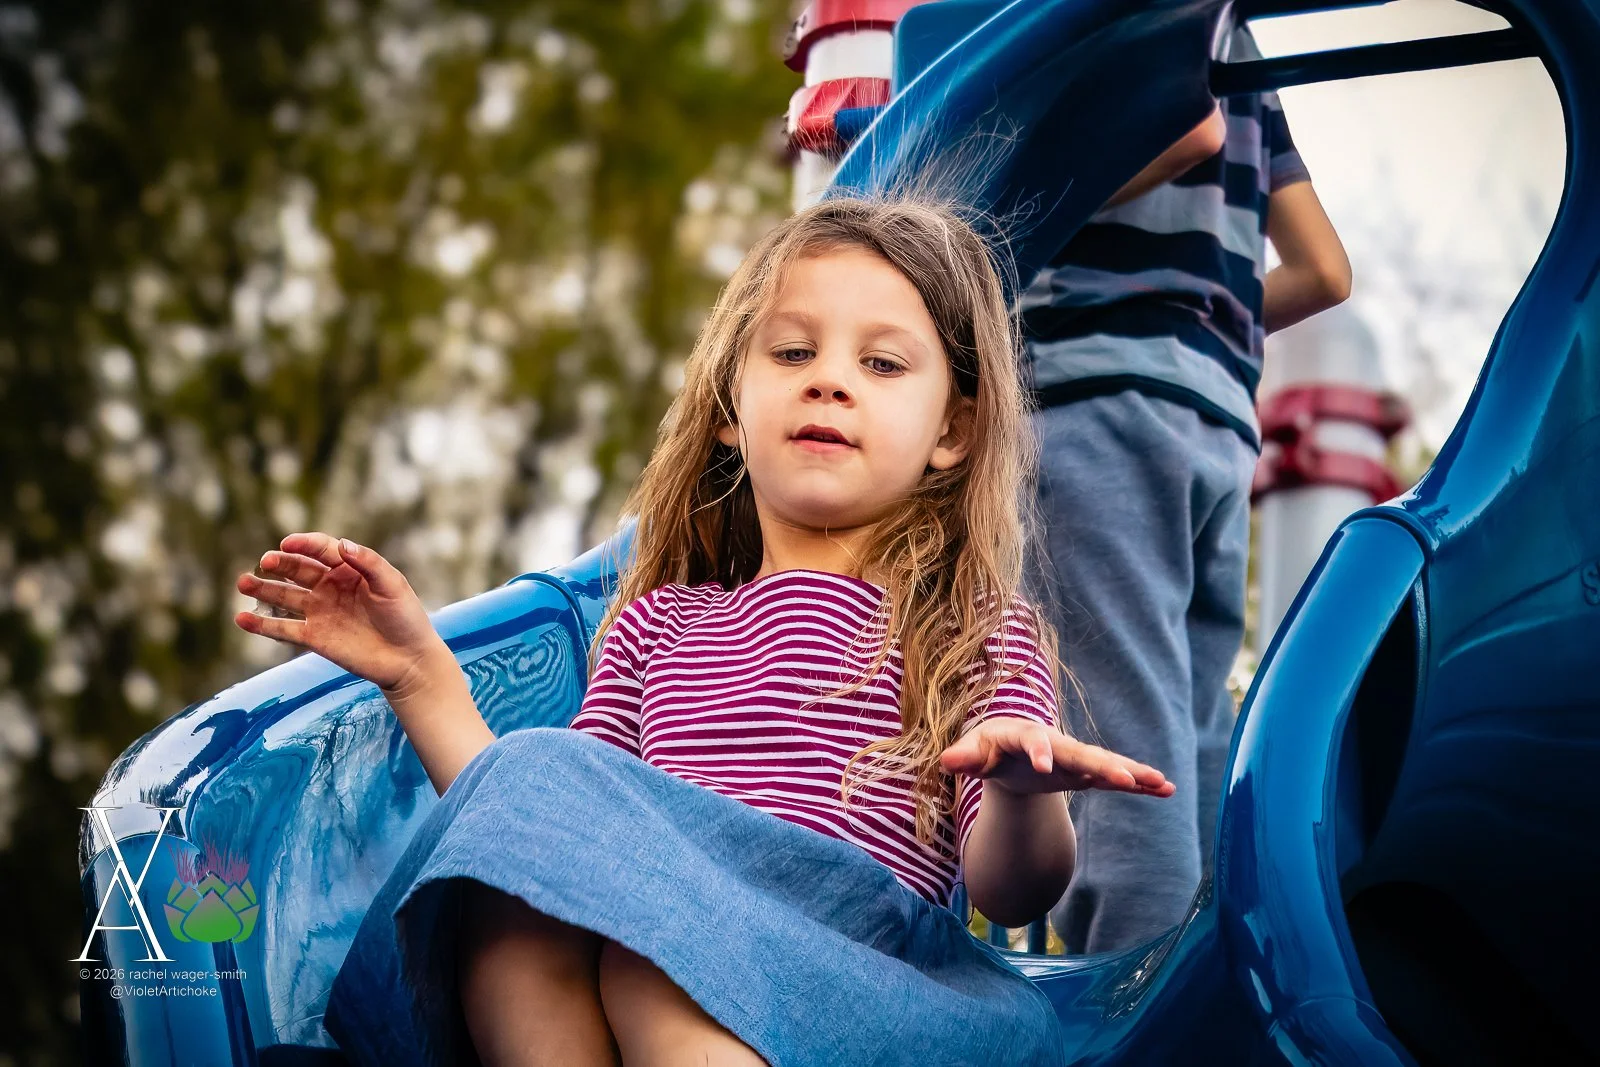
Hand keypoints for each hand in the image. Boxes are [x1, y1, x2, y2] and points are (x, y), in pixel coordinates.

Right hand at [234, 532, 442, 692]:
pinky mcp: (314, 637)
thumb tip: (342, 544)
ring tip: (243, 582)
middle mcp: (330, 587)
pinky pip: (283, 629)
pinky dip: (262, 625)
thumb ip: (368, 563)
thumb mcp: (392, 585)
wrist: (408, 659)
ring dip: (263, 589)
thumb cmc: (405, 618)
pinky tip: (241, 619)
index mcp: (350, 569)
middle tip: (265, 562)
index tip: (288, 544)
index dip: (304, 544)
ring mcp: (320, 612)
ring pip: (284, 596)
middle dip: (280, 564)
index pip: (321, 549)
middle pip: (298, 570)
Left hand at [939, 717, 1175, 796]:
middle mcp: (1056, 743)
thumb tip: (946, 760)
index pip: (1033, 740)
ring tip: (1162, 783)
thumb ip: (964, 757)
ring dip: (1133, 772)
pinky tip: (1164, 790)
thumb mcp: (973, 752)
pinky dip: (1137, 782)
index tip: (1044, 766)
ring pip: (1106, 763)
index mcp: (1025, 735)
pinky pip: (1113, 777)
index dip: (1039, 751)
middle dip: (1102, 765)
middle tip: (1124, 779)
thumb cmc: (987, 748)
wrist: (1008, 749)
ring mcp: (1074, 757)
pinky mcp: (1085, 772)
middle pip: (1081, 752)